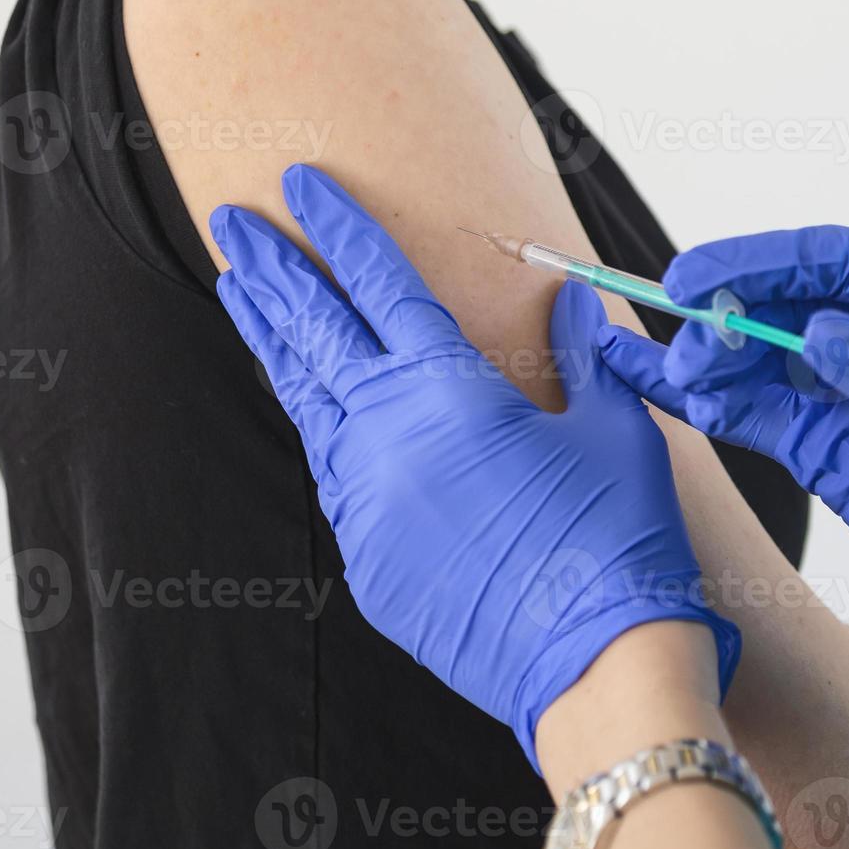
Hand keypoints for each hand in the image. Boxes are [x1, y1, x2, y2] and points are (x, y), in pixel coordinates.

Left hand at [210, 164, 739, 768]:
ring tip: (239, 294)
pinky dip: (315, 426)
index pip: (380, 283)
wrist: (595, 664)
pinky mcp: (369, 559)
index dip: (340, 227)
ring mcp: (367, 501)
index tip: (302, 184)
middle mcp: (389, 435)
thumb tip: (570, 299)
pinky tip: (308, 404)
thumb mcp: (613, 428)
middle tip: (231, 224)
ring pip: (305, 401)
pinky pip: (330, 473)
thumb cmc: (617, 538)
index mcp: (449, 388)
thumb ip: (582, 354)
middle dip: (273, 270)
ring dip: (273, 341)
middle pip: (316, 332)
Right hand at [598, 226, 848, 651]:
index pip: (836, 260)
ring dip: (717, 360)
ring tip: (682, 373)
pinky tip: (682, 398)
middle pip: (790, 303)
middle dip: (731, 315)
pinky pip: (758, 412)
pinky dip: (719, 405)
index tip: (697, 276)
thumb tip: (820, 335)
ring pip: (765, 355)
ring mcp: (848, 388)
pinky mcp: (822, 442)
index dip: (762, 262)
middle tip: (691, 342)